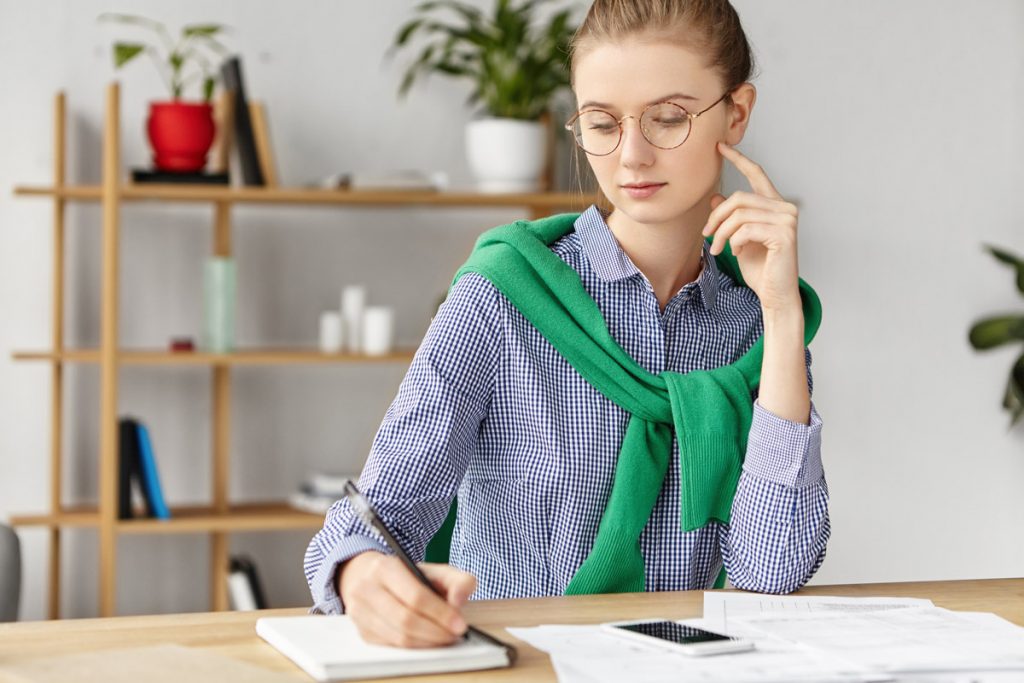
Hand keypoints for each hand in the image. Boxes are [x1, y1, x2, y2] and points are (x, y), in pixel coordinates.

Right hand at [337, 551, 477, 647]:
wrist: (368, 576)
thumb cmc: (406, 575)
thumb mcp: (434, 570)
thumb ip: (457, 580)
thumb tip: (459, 600)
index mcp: (385, 568)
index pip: (415, 596)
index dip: (440, 613)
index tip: (460, 624)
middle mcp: (366, 589)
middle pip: (406, 619)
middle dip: (436, 631)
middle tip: (454, 634)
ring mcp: (360, 612)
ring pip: (399, 637)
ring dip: (427, 642)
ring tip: (445, 637)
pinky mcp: (362, 632)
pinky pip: (392, 646)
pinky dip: (415, 647)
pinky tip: (428, 640)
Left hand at [702, 141, 800, 311]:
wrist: (774, 294)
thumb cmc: (760, 267)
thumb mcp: (738, 239)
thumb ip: (731, 218)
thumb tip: (716, 197)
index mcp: (774, 205)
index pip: (756, 174)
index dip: (738, 159)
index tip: (719, 147)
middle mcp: (784, 208)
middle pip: (739, 199)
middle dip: (716, 217)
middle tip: (707, 235)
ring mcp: (787, 220)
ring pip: (739, 215)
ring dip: (722, 234)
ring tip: (719, 249)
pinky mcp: (784, 235)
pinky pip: (746, 230)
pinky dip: (735, 242)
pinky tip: (737, 253)